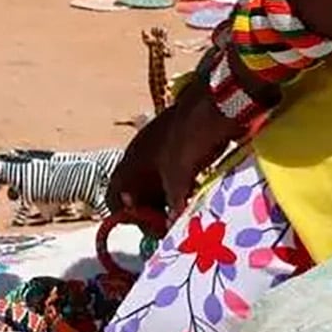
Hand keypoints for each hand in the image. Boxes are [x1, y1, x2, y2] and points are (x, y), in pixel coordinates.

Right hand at [109, 90, 238, 216]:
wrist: (215, 101)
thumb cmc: (189, 138)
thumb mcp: (179, 177)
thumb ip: (174, 205)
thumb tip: (173, 230)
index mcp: (133, 160)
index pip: (116, 195)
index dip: (127, 216)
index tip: (150, 228)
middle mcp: (142, 156)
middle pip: (137, 192)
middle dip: (150, 212)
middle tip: (170, 227)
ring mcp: (162, 150)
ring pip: (157, 184)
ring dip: (167, 201)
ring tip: (184, 214)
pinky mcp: (181, 147)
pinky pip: (174, 175)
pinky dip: (182, 189)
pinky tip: (197, 197)